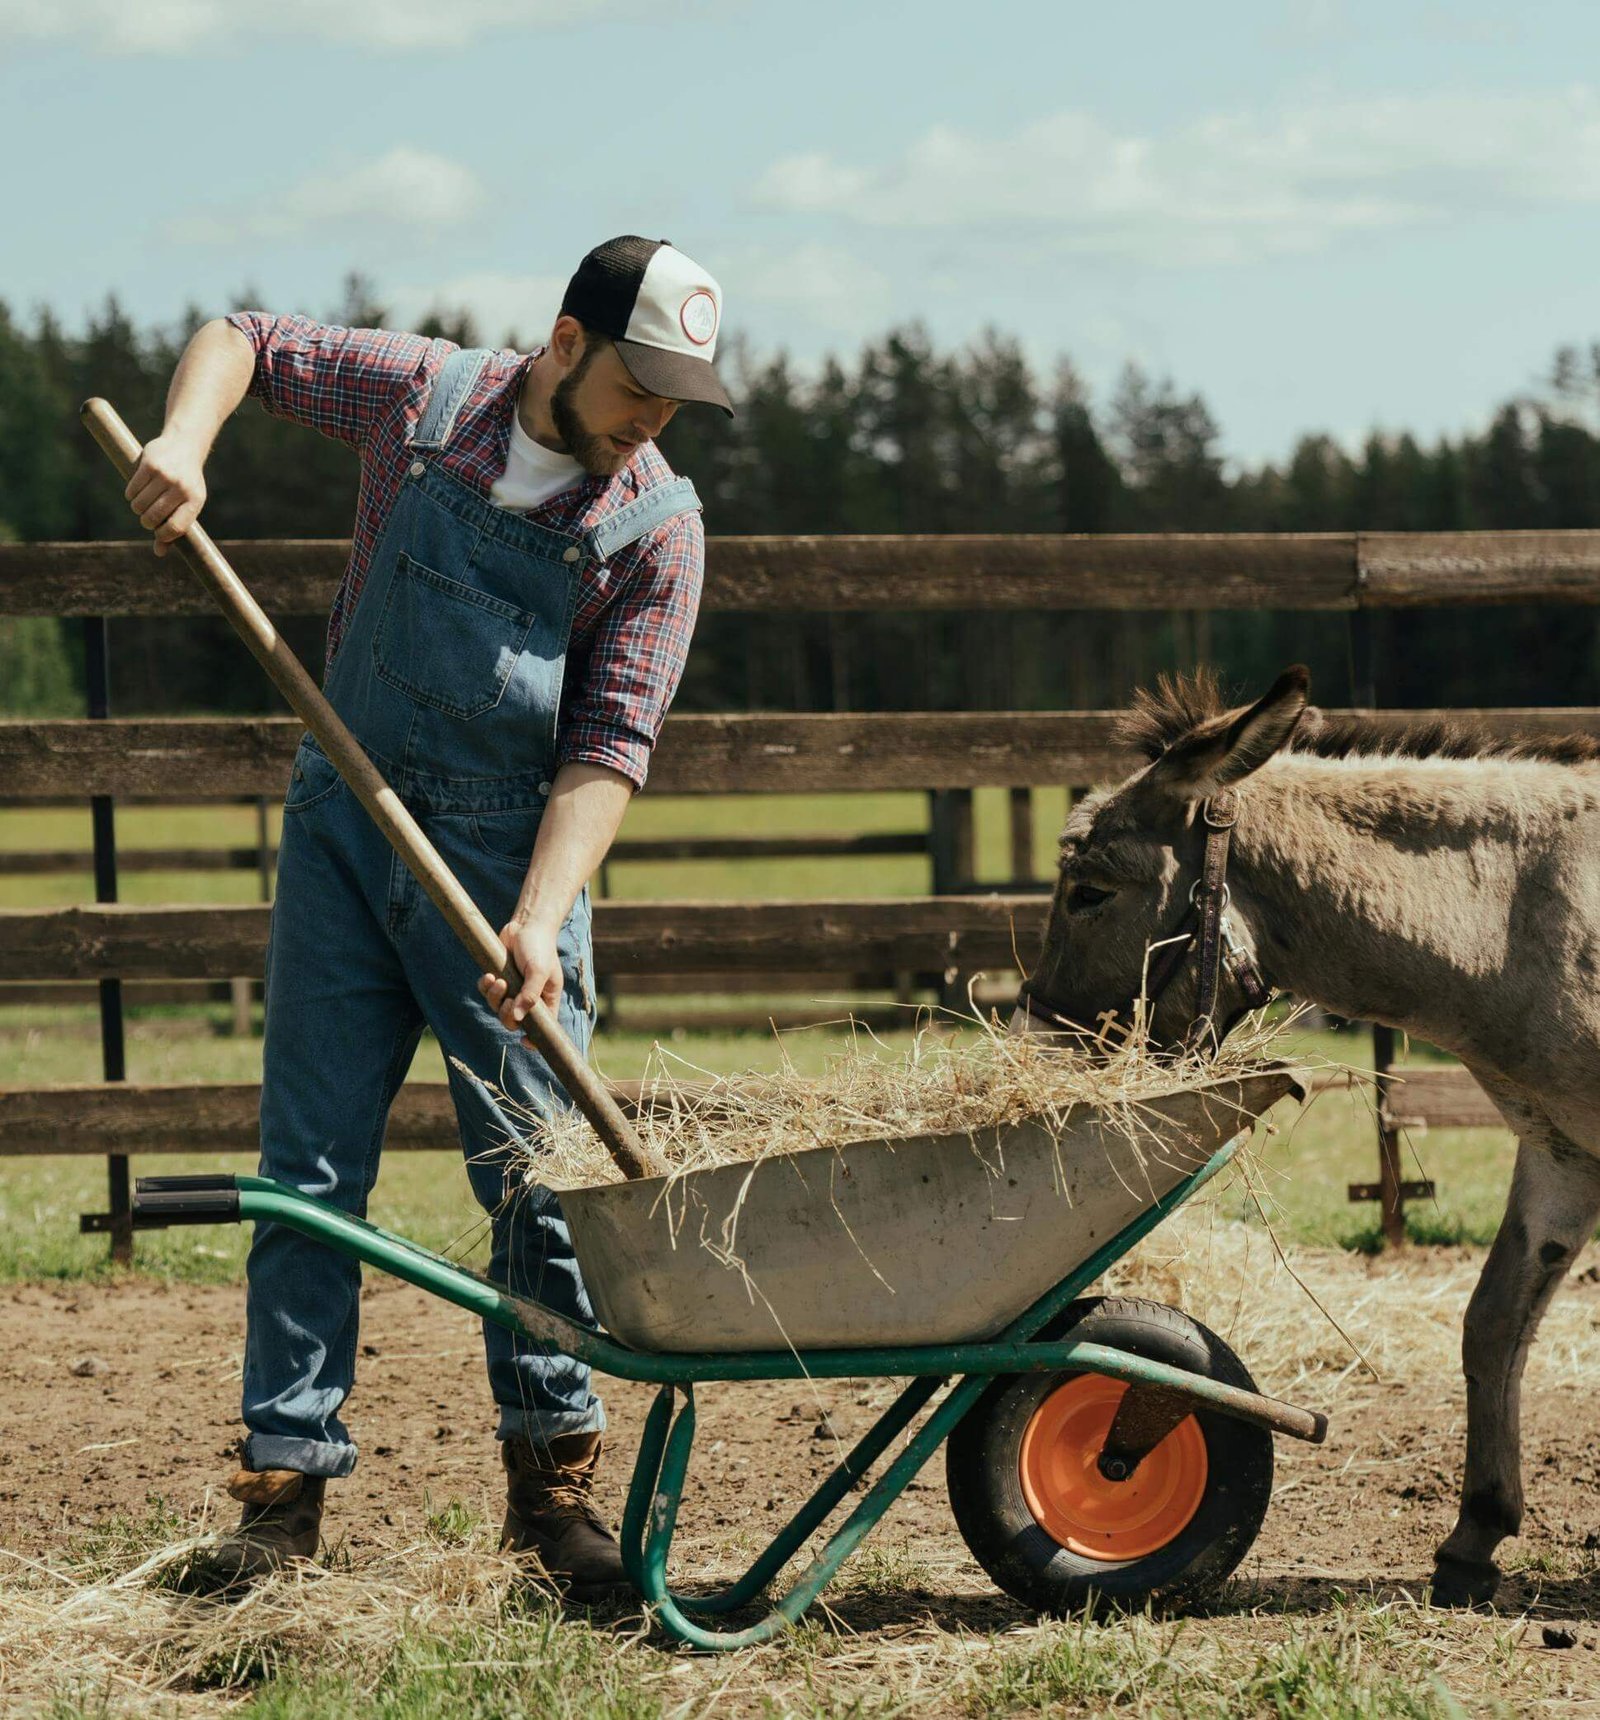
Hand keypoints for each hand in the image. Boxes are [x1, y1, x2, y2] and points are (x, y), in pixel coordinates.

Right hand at [125, 432, 207, 556]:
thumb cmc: (186, 483)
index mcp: (194, 500)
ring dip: (137, 508)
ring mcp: (165, 476)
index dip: (163, 536)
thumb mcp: (187, 503)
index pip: (176, 528)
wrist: (184, 445)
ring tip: (143, 502)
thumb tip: (159, 552)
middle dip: (146, 521)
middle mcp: (181, 488)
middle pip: (153, 517)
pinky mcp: (149, 465)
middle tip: (147, 516)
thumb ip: (174, 527)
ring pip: (139, 505)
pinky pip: (132, 490)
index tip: (158, 533)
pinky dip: (130, 495)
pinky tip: (136, 491)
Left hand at [477, 917, 562, 1046]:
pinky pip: (486, 992)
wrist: (526, 924)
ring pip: (497, 1008)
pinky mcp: (498, 979)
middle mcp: (529, 998)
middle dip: (506, 1014)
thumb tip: (517, 1018)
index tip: (525, 1041)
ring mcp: (512, 989)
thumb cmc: (539, 947)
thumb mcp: (539, 971)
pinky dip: (485, 987)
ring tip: (497, 980)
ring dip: (494, 998)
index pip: (543, 1027)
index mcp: (546, 999)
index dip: (534, 1039)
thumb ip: (530, 995)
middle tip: (508, 999)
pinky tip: (489, 975)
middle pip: (514, 1021)